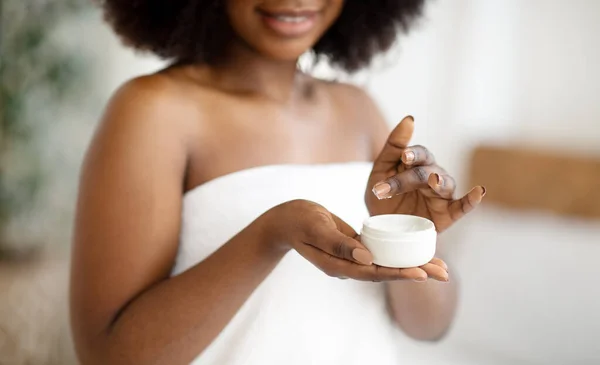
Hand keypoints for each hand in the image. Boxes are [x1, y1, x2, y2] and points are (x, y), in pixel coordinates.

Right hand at [263, 199, 447, 281]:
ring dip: (413, 265)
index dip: (398, 273)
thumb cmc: (298, 220)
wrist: (287, 220)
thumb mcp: (316, 227)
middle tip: (444, 274)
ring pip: (387, 264)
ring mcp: (353, 258)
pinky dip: (400, 253)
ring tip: (440, 267)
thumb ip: (338, 243)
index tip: (422, 274)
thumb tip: (367, 257)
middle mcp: (349, 266)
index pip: (373, 273)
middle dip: (415, 273)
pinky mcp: (357, 247)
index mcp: (338, 265)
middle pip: (386, 272)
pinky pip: (382, 253)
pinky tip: (417, 252)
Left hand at [366, 116, 485, 232]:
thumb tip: (410, 118)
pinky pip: (462, 206)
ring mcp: (440, 196)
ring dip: (439, 182)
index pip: (420, 154)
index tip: (404, 157)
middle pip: (426, 172)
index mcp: (417, 164)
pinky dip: (472, 200)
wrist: (380, 226)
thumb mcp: (381, 170)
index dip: (413, 154)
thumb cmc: (383, 194)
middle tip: (385, 189)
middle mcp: (433, 176)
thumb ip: (394, 145)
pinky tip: (480, 191)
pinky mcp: (446, 214)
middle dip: (406, 180)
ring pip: (444, 184)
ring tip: (433, 181)